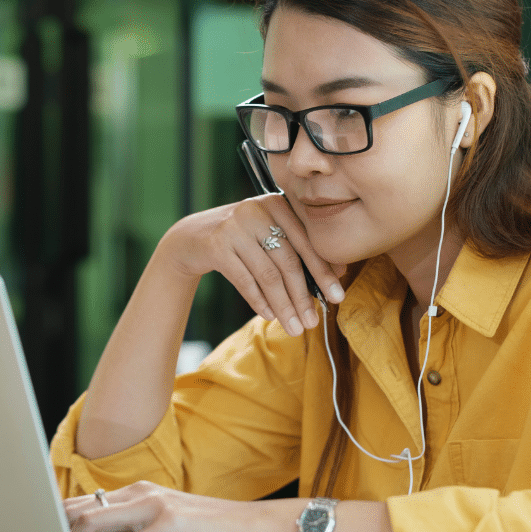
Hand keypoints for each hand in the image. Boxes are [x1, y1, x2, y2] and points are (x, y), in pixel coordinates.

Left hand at [65, 482, 267, 531]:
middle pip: (80, 509)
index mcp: (133, 493)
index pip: (81, 502)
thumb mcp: (155, 528)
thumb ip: (124, 530)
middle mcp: (138, 493)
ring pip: (96, 521)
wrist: (248, 528)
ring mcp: (154, 506)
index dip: (53, 521)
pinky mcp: (170, 524)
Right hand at [159, 195, 345, 335]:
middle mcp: (256, 211)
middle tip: (313, 321)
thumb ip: (298, 247)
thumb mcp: (268, 234)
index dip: (323, 270)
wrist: (191, 238)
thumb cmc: (241, 239)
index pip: (306, 241)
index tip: (337, 296)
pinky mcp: (216, 246)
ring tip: (294, 327)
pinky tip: (270, 316)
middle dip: (303, 295)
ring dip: (284, 305)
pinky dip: (259, 301)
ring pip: (267, 274)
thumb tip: (339, 274)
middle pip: (288, 260)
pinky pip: (244, 280)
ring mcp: (233, 227)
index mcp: (276, 203)